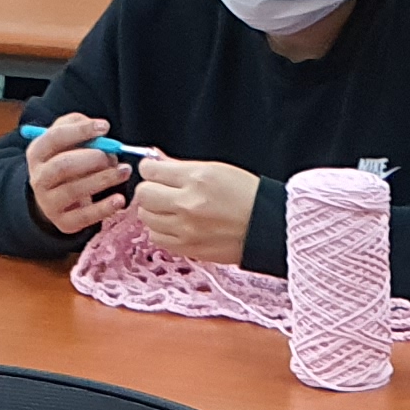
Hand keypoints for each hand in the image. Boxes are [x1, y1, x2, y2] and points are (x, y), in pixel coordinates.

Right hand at [24, 111, 133, 235]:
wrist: (55, 199)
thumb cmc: (66, 162)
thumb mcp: (66, 141)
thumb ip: (78, 126)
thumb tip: (100, 128)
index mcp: (37, 153)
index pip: (55, 138)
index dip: (81, 131)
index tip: (105, 127)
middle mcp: (39, 179)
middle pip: (63, 166)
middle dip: (92, 158)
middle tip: (113, 156)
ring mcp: (49, 203)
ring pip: (75, 190)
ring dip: (104, 179)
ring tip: (124, 171)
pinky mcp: (63, 223)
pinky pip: (85, 216)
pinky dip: (105, 208)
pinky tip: (119, 199)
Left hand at [129, 153, 261, 263]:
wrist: (266, 227)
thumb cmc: (246, 196)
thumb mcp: (215, 170)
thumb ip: (180, 167)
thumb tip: (156, 161)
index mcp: (196, 179)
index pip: (150, 171)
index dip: (150, 169)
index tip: (155, 171)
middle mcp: (187, 204)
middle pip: (143, 195)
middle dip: (150, 190)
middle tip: (161, 190)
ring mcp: (185, 229)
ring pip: (146, 217)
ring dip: (154, 211)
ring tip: (170, 208)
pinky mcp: (187, 248)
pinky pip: (156, 238)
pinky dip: (161, 230)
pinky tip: (175, 225)